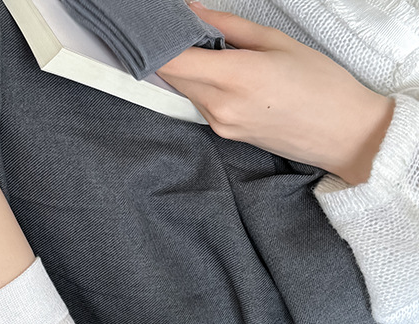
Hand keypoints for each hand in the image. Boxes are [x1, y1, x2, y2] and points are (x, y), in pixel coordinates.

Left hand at [156, 3, 394, 184]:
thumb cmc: (320, 85)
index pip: (173, 60)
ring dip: (187, 68)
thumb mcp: (277, 42)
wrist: (341, 134)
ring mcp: (219, 124)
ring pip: (185, 89)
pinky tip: (222, 73)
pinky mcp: (223, 134)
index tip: (160, 25)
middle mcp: (220, 106)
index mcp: (235, 77)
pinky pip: (200, 104)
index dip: (160, 41)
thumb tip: (193, 11)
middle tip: (182, 29)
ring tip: (210, 48)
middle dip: (171, 51)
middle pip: (172, 76)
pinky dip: (202, 84)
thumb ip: (228, 26)